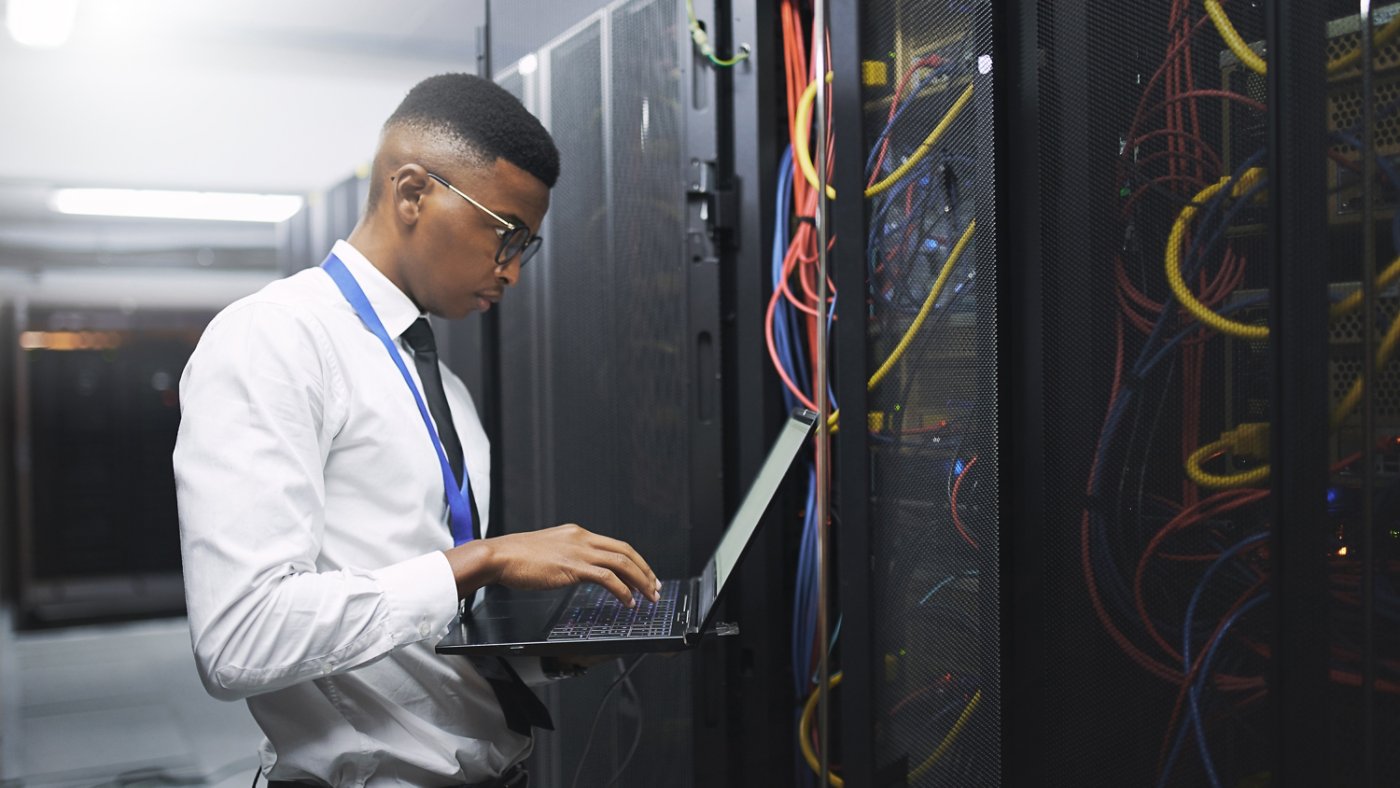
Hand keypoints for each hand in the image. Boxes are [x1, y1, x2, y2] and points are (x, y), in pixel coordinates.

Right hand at [445, 523, 659, 604]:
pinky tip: (628, 602)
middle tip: (656, 587)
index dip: (636, 561)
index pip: (616, 545)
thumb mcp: (550, 551)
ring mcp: (579, 551)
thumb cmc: (517, 558)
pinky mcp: (573, 566)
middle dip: (645, 571)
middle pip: (626, 551)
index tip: (645, 575)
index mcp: (578, 533)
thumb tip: (581, 571)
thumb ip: (568, 556)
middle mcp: (582, 538)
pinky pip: (608, 578)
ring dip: (640, 582)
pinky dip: (623, 591)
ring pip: (622, 563)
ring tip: (649, 598)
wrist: (499, 556)